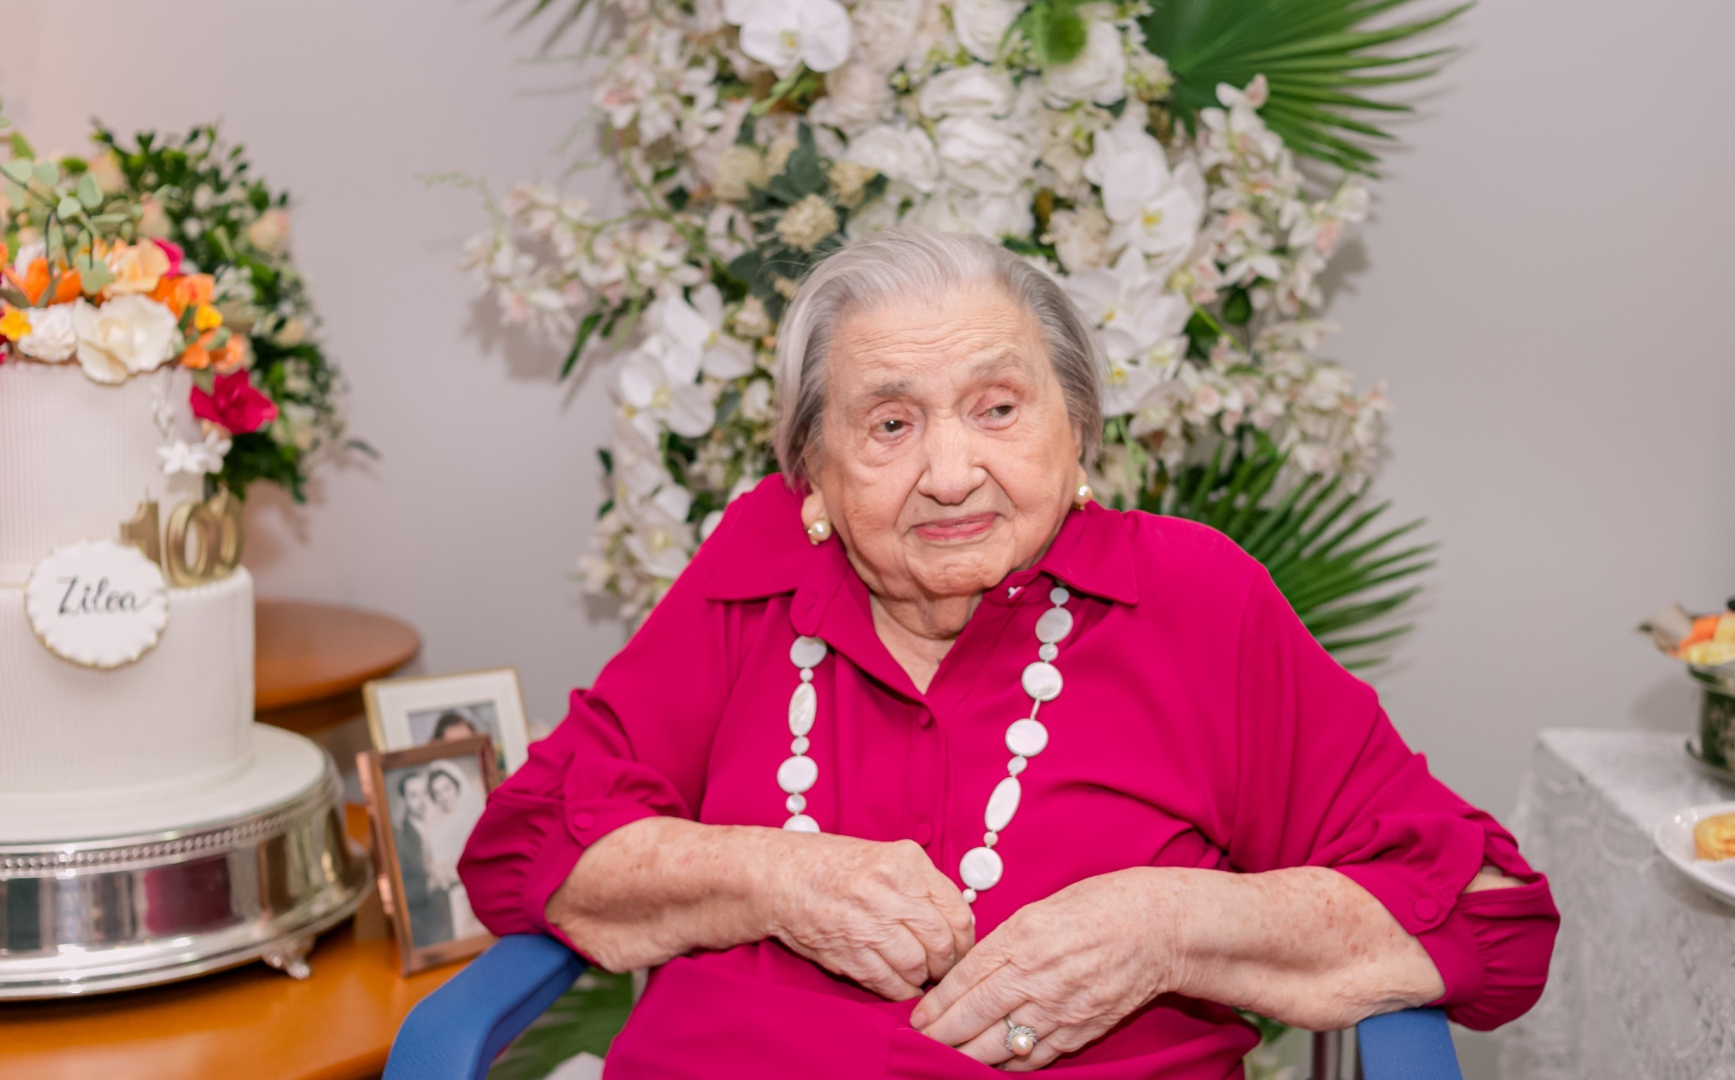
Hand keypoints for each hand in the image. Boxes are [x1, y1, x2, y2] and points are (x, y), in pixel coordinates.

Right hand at [762, 834, 975, 1001]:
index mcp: (906, 863)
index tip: (961, 947)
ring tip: (919, 975)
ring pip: (918, 966)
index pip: (956, 910)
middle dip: (947, 963)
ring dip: (923, 978)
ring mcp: (868, 924)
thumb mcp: (885, 857)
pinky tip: (900, 984)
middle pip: (941, 942)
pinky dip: (901, 990)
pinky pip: (890, 984)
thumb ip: (921, 885)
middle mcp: (889, 891)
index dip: (964, 938)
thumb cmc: (833, 866)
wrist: (779, 876)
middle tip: (942, 967)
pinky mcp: (849, 954)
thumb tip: (957, 923)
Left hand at [911, 869, 1175, 1069]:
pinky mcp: (1080, 1030)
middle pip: (974, 1017)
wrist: (1158, 929)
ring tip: (947, 1054)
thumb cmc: (1101, 906)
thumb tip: (972, 967)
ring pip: (999, 1044)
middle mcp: (1036, 977)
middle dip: (941, 1034)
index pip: (965, 979)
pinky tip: (992, 1061)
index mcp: (1022, 938)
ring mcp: (1059, 1009)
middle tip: (920, 1041)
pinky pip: (1034, 1056)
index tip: (917, 1015)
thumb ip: (1005, 940)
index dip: (937, 1003)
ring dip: (967, 1054)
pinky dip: (1009, 1063)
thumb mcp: (1042, 908)